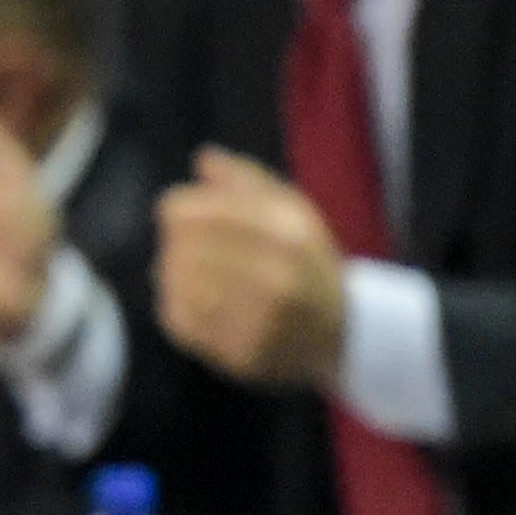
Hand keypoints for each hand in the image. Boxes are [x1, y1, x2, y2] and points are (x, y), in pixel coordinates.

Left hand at [154, 147, 347, 388]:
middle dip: (176, 243)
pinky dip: (176, 306)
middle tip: (185, 247)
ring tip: (188, 272)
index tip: (182, 214)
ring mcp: (258, 322)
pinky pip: (180, 322)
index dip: (178, 209)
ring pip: (176, 285)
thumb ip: (246, 180)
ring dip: (173, 275)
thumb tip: (204, 159)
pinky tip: (191, 300)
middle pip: (179, 248)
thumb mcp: (292, 209)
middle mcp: (275, 277)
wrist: (343, 332)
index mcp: (286, 232)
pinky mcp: (241, 355)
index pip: (189, 212)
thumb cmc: (307, 261)